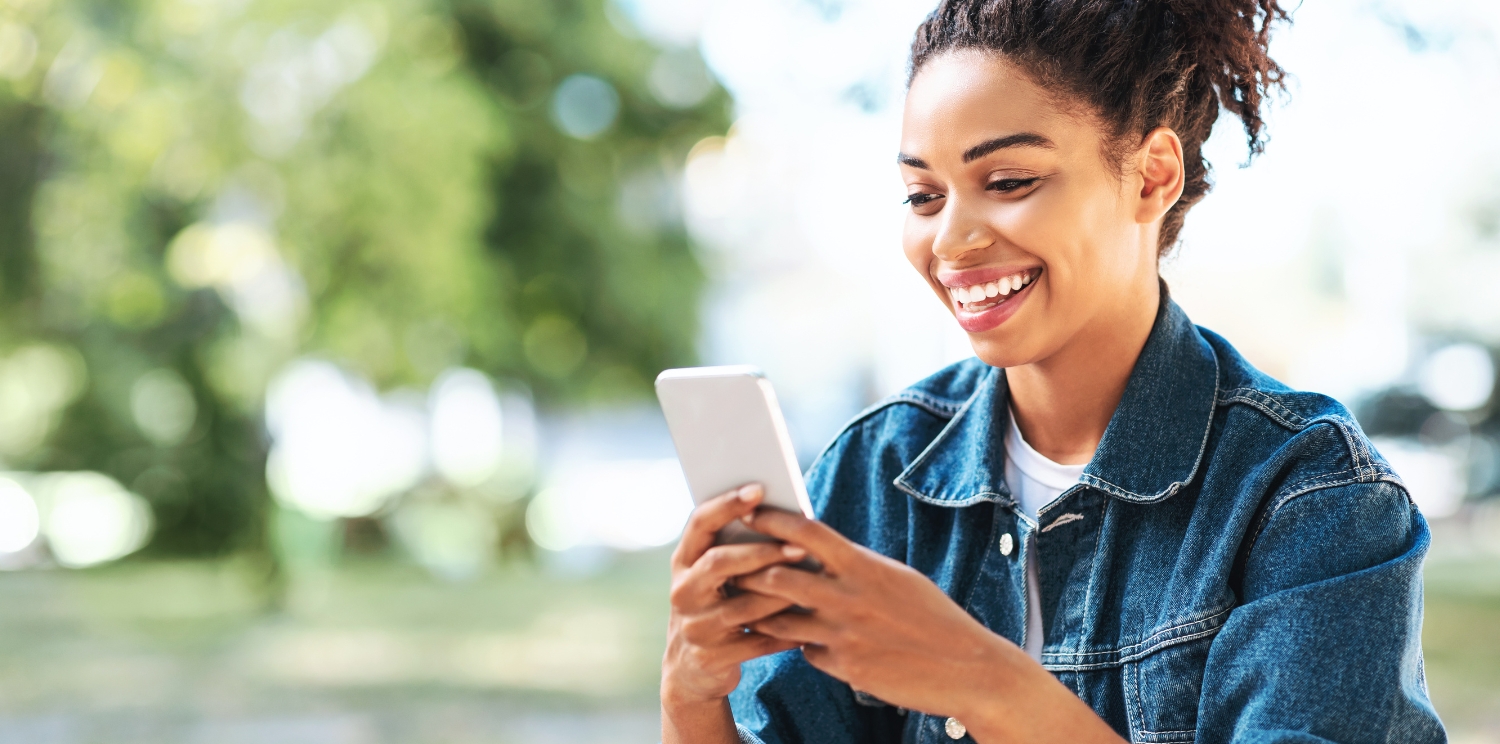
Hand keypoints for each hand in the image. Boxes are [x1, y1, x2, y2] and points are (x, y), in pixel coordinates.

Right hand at [662, 484, 804, 709]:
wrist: (691, 670)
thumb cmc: (717, 605)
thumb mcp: (713, 577)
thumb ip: (734, 548)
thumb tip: (785, 515)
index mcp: (683, 561)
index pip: (699, 523)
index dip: (727, 504)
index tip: (759, 488)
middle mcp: (683, 591)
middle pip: (719, 562)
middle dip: (763, 552)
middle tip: (800, 547)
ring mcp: (695, 626)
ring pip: (744, 605)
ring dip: (782, 595)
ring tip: (813, 583)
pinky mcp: (711, 656)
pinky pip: (758, 641)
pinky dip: (787, 632)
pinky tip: (810, 623)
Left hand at [736, 508, 1124, 742]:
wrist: (968, 667)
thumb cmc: (933, 617)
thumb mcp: (897, 579)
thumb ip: (857, 566)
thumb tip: (824, 551)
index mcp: (864, 565)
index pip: (806, 533)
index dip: (771, 520)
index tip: (747, 511)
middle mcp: (849, 596)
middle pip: (778, 574)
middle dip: (750, 570)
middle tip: (729, 564)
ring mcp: (844, 633)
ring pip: (781, 617)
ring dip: (764, 612)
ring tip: (747, 605)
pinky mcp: (844, 667)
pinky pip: (804, 651)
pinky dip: (799, 644)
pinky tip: (799, 641)